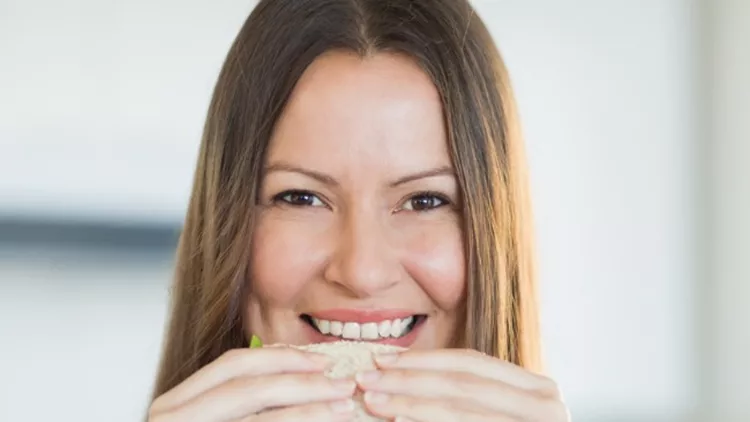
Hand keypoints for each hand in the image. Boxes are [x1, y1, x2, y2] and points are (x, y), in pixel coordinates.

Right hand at [148, 346, 356, 421]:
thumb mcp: (222, 421)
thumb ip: (249, 402)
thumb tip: (306, 372)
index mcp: (175, 404)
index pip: (233, 365)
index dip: (280, 357)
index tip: (322, 361)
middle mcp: (173, 421)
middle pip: (248, 388)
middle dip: (303, 384)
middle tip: (343, 385)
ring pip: (260, 421)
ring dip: (309, 411)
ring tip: (343, 408)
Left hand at [355, 348, 569, 421]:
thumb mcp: (491, 413)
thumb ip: (463, 397)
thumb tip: (399, 374)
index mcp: (537, 389)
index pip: (471, 364)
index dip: (423, 359)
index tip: (382, 358)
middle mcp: (546, 404)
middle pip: (462, 382)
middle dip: (408, 378)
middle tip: (366, 377)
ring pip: (461, 407)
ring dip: (409, 402)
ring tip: (374, 399)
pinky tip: (399, 421)